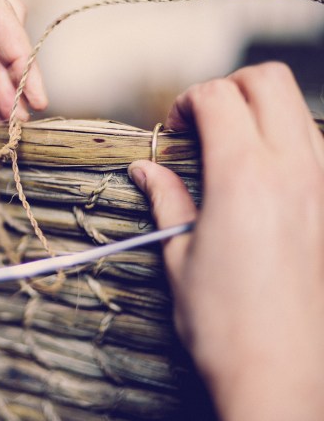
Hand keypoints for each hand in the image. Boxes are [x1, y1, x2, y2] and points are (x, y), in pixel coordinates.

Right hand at [128, 62, 323, 419]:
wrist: (279, 371)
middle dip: (229, 87)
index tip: (173, 128)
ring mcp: (321, 186)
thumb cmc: (223, 321)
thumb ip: (165, 198)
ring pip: (298, 106)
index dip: (186, 102)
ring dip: (260, 110)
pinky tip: (260, 173)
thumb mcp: (178, 253)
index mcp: (243, 177)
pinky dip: (286, 139)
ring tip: (230, 146)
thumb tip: (145, 170)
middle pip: (267, 81)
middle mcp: (291, 170)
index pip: (218, 97)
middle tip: (202, 121)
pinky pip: (316, 144)